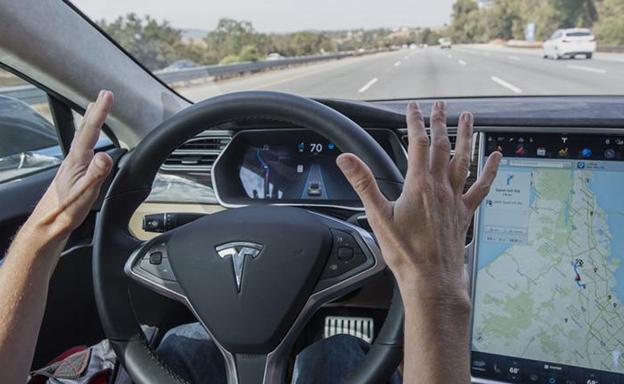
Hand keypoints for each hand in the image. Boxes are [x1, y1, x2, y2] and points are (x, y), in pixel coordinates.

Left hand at [25, 90, 113, 240]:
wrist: (48, 225)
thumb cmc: (65, 211)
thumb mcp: (85, 193)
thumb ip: (96, 174)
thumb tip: (106, 155)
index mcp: (76, 161)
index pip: (90, 131)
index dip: (100, 112)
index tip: (107, 95)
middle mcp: (72, 160)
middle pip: (84, 130)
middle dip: (95, 111)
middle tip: (102, 96)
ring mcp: (71, 167)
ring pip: (83, 138)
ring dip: (91, 123)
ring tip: (95, 112)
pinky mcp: (72, 175)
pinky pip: (83, 150)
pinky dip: (89, 139)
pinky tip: (91, 146)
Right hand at [337, 101, 500, 301]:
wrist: (431, 279)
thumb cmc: (405, 252)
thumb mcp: (378, 216)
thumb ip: (363, 183)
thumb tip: (346, 160)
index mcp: (418, 185)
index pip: (417, 144)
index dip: (414, 122)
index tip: (413, 107)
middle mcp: (440, 187)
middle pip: (441, 146)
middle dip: (439, 123)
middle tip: (440, 105)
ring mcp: (455, 199)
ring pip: (463, 159)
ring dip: (465, 136)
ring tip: (467, 117)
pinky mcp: (464, 213)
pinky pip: (480, 187)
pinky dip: (489, 170)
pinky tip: (495, 157)